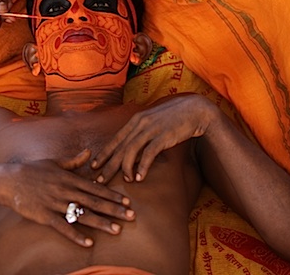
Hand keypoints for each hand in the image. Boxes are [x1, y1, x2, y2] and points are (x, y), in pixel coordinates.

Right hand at [0, 149, 134, 246]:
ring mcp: (55, 203)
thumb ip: (74, 161)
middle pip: (94, 201)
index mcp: (69, 178)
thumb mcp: (54, 162)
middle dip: (114, 209)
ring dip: (101, 223)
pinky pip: (62, 227)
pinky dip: (76, 235)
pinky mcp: (44, 215)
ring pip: (82, 215)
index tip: (127, 201)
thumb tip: (89, 152)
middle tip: (132, 216)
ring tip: (117, 230)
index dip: (112, 195)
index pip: (95, 187)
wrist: (6, 180)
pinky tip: (88, 242)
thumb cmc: (31, 170)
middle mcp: (65, 190)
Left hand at [91, 94, 214, 183]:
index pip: (115, 139)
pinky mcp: (164, 136)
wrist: (194, 109)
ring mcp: (151, 129)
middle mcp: (140, 123)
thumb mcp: (152, 121)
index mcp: (135, 120)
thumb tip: (131, 147)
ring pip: (131, 150)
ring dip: (126, 168)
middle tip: (99, 180)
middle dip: (108, 166)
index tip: (94, 167)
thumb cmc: (173, 117)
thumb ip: (141, 131)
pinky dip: (142, 166)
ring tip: (125, 180)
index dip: (104, 154)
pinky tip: (139, 177)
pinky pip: (149, 153)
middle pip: (120, 148)